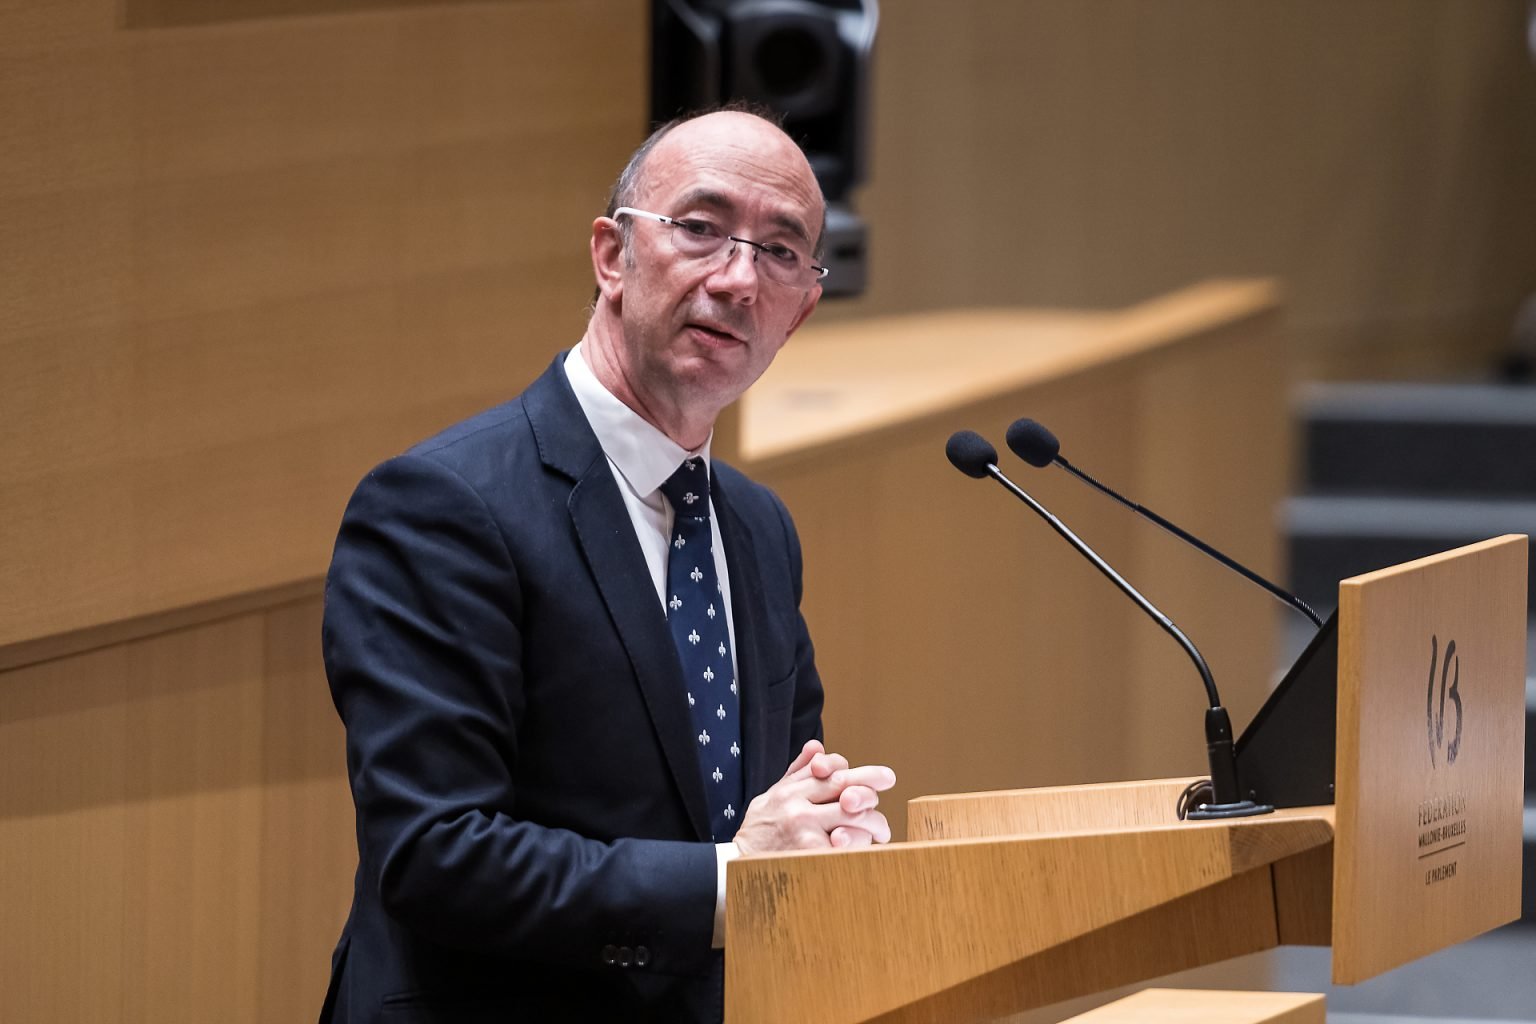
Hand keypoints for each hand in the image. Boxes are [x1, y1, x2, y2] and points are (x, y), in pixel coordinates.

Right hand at [733, 739, 895, 855]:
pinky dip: (859, 845)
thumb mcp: (773, 795)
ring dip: (874, 823)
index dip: (858, 772)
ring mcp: (803, 828)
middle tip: (887, 809)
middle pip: (846, 787)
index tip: (882, 778)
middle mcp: (796, 804)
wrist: (736, 865)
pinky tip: (865, 848)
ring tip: (880, 832)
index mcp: (790, 788)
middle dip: (873, 792)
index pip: (832, 768)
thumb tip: (817, 746)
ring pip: (852, 815)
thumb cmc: (761, 830)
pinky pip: (845, 845)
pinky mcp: (808, 853)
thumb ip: (797, 771)